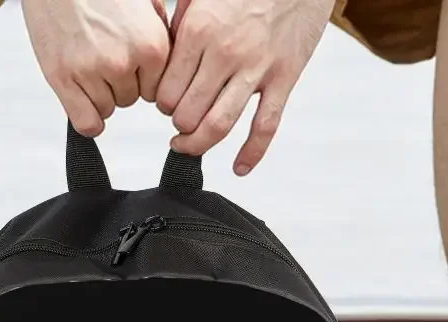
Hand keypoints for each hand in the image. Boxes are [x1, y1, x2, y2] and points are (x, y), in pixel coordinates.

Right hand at [22, 0, 171, 137]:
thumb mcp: (145, 3)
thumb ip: (160, 35)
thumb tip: (174, 67)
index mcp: (152, 45)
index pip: (156, 91)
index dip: (141, 79)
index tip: (129, 64)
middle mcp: (125, 62)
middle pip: (130, 100)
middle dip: (118, 83)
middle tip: (102, 54)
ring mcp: (93, 71)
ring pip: (107, 110)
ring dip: (98, 95)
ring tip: (87, 62)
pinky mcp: (64, 79)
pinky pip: (87, 124)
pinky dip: (87, 119)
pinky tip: (82, 100)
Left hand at [156, 0, 334, 173]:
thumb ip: (180, 27)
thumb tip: (164, 59)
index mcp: (200, 31)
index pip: (168, 92)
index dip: (163, 104)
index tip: (167, 102)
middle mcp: (225, 53)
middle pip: (188, 115)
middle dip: (178, 125)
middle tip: (179, 121)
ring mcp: (256, 68)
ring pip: (218, 126)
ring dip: (198, 144)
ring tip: (189, 144)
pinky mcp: (284, 77)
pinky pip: (265, 127)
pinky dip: (251, 154)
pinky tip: (239, 168)